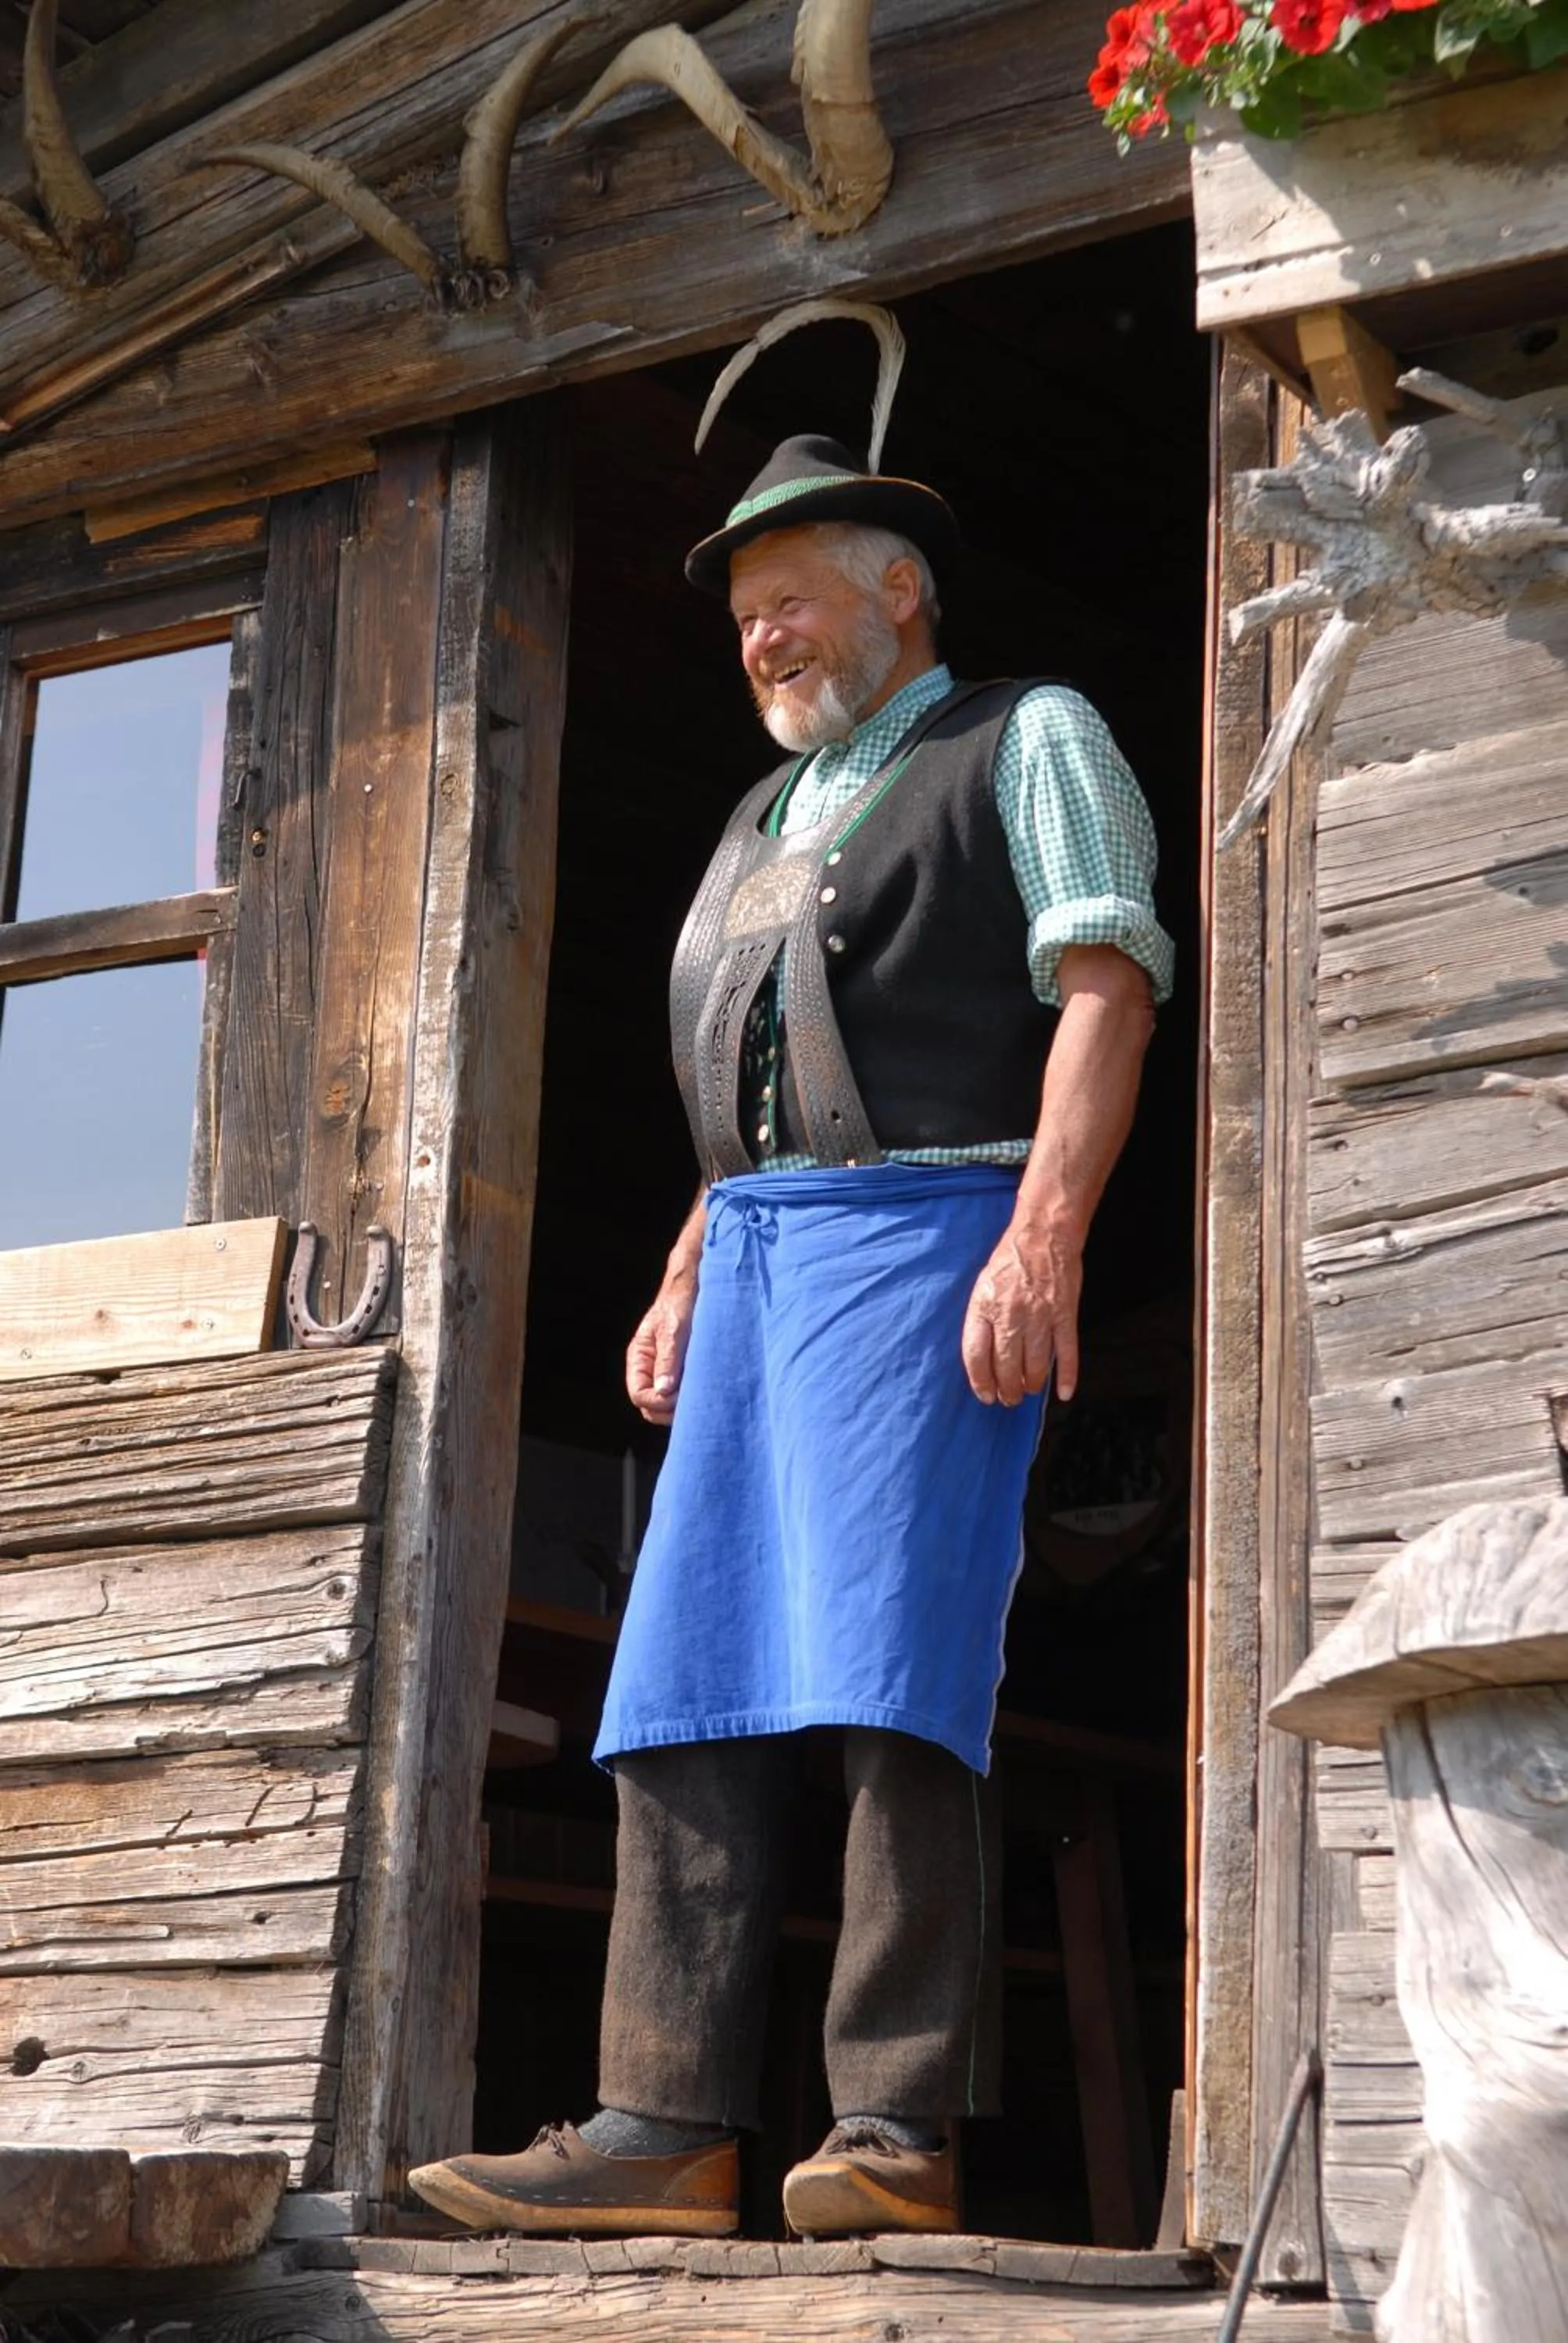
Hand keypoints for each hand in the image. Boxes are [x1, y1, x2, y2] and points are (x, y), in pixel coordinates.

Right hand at [626, 1271, 697, 1424]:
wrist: (695, 1289)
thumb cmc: (680, 1304)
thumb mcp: (674, 1330)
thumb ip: (668, 1360)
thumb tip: (663, 1391)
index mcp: (639, 1358)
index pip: (638, 1395)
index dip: (656, 1402)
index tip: (678, 1397)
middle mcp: (649, 1369)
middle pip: (649, 1407)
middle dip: (667, 1410)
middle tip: (692, 1402)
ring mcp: (665, 1373)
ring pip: (664, 1405)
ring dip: (679, 1408)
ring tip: (699, 1398)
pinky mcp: (682, 1373)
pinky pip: (679, 1396)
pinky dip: (688, 1400)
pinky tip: (704, 1393)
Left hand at [961, 1222, 1080, 1406]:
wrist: (1044, 1234)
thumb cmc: (1010, 1261)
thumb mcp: (982, 1287)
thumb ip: (980, 1320)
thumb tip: (981, 1358)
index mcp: (984, 1307)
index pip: (976, 1356)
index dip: (981, 1382)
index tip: (986, 1395)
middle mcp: (1010, 1315)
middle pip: (1006, 1366)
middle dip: (1007, 1390)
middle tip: (1009, 1399)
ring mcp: (1040, 1316)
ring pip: (1035, 1365)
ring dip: (1031, 1385)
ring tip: (1028, 1391)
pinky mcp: (1065, 1314)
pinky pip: (1066, 1352)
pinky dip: (1066, 1375)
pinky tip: (1064, 1393)